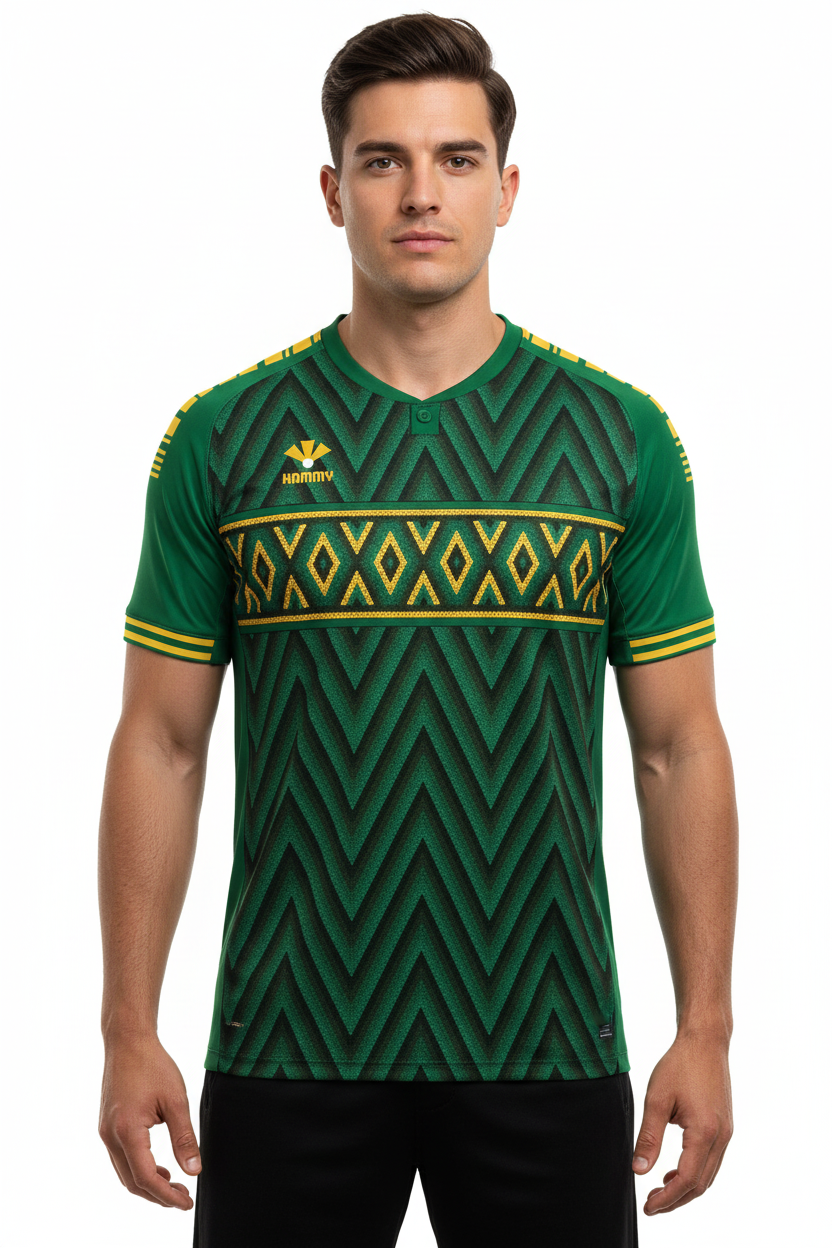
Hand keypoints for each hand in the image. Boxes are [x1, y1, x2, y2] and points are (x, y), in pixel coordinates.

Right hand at [98, 1033, 201, 1210]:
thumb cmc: (152, 1064)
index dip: (167, 1196)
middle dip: (158, 1195)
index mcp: (127, 1131)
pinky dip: (138, 1168)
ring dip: (147, 1184)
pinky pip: (120, 1158)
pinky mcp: (106, 1125)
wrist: (128, 1041)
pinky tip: (157, 1166)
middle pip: (132, 1182)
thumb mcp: (175, 1100)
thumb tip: (194, 1171)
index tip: (187, 1202)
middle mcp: (110, 1136)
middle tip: (183, 1197)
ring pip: (124, 1173)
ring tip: (173, 1184)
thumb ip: (184, 1138)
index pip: (146, 1178)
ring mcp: (105, 1131)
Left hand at [632, 1032, 732, 1214]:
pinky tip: (675, 1170)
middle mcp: (721, 1137)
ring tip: (660, 1191)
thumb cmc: (680, 1064)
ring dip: (686, 1188)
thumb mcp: (657, 1099)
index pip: (687, 1180)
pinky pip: (712, 1161)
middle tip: (651, 1204)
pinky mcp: (725, 1127)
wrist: (705, 1042)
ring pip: (709, 1175)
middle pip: (701, 1184)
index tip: (648, 1206)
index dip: (667, 1199)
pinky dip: (695, 1173)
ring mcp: (726, 1133)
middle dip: (676, 1200)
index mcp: (704, 1132)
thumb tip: (638, 1170)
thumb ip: (649, 1137)